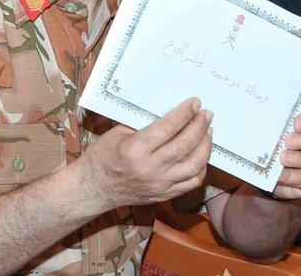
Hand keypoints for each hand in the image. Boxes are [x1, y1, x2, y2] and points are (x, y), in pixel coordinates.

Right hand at [79, 98, 212, 210]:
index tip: (196, 103)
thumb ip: (144, 124)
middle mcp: (150, 169)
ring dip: (205, 146)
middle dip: (200, 126)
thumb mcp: (117, 133)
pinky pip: (192, 183)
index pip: (169, 127)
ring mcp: (159, 185)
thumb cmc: (102, 157)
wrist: (92, 190)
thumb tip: (170, 112)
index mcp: (135, 150)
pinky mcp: (164, 195)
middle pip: (185, 145)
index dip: (185, 113)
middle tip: (206, 115)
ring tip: (208, 132)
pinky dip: (201, 167)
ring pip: (194, 166)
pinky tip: (201, 155)